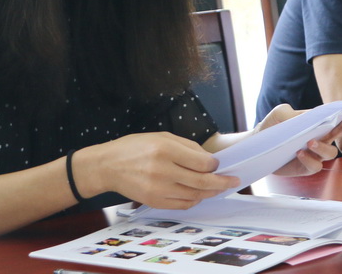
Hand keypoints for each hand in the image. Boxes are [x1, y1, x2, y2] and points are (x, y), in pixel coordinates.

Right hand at [80, 132, 238, 209]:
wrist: (107, 166)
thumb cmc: (136, 147)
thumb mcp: (163, 137)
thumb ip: (188, 148)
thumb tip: (210, 161)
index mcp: (166, 150)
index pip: (202, 163)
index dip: (215, 165)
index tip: (218, 164)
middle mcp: (162, 170)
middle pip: (201, 181)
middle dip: (222, 182)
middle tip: (234, 181)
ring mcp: (157, 188)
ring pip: (193, 195)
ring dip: (209, 192)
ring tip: (218, 188)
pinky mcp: (152, 201)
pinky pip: (181, 205)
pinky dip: (193, 200)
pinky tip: (198, 194)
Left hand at [252, 104, 341, 176]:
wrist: (257, 146)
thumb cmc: (272, 127)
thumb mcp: (280, 114)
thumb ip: (293, 113)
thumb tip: (306, 119)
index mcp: (318, 125)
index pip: (336, 120)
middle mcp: (320, 139)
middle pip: (339, 135)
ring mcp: (314, 155)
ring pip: (330, 153)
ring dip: (323, 147)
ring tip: (310, 142)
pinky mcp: (305, 168)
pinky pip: (315, 166)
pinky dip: (309, 160)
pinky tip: (299, 153)